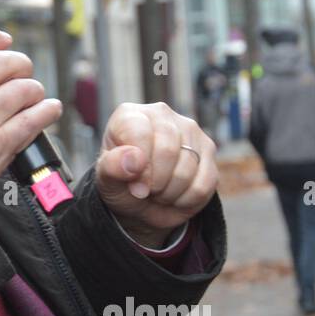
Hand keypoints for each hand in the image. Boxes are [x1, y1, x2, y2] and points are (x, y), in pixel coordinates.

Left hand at [95, 102, 217, 248]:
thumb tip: (134, 160)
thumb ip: (113, 167)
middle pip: (168, 150)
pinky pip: (204, 183)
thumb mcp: (106, 179)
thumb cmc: (121, 182)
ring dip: (170, 192)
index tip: (134, 186)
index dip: (138, 167)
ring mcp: (189, 129)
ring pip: (188, 169)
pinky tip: (175, 194)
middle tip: (146, 190)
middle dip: (156, 182)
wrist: (141, 201)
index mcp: (130, 115)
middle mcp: (162, 114)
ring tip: (158, 191)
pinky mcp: (208, 149)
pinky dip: (187, 199)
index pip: (141, 134)